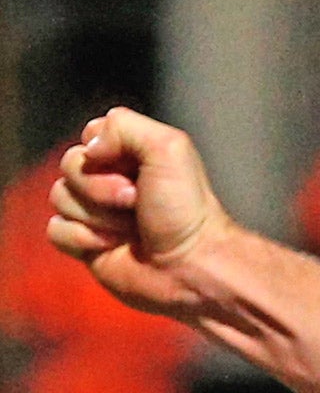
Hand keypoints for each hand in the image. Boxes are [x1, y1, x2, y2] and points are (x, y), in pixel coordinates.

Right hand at [46, 107, 232, 317]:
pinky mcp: (85, 243)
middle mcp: (112, 180)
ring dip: (98, 215)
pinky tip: (114, 247)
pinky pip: (56, 230)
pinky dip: (83, 239)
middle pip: (69, 165)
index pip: (90, 135)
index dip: (105, 151)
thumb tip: (89, 148)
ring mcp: (97, 212)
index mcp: (132, 155)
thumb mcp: (169, 149)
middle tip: (135, 202)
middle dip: (101, 186)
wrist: (189, 266)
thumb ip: (125, 126)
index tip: (135, 169)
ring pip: (60, 196)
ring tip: (132, 229)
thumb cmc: (185, 209)